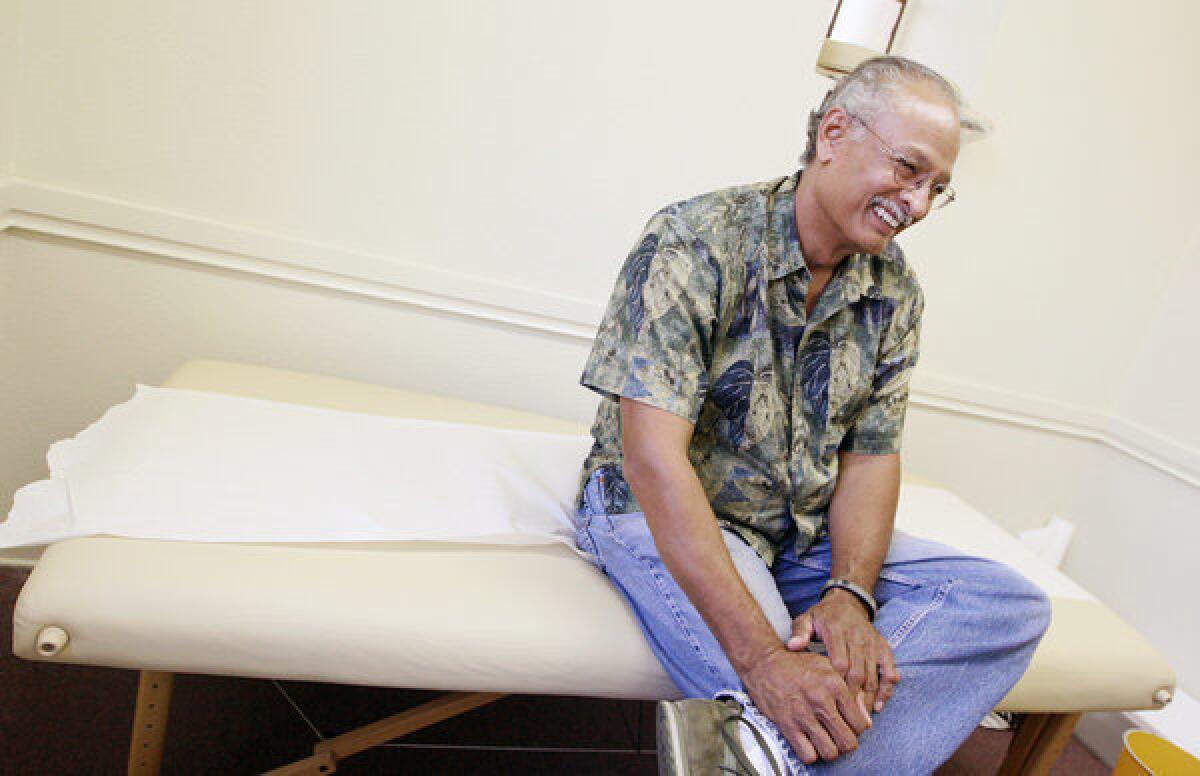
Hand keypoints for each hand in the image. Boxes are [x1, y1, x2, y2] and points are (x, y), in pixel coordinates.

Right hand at [739, 645, 871, 763]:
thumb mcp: (827, 667)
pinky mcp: (787, 725)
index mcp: (835, 685)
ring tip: (824, 741)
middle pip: (848, 742)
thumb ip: (849, 690)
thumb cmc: (796, 664)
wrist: (764, 663)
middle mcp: (821, 701)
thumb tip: (865, 719)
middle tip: (838, 736)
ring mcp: (804, 715)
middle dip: (845, 743)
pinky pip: (808, 755)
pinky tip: (808, 743)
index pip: (860, 723)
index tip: (848, 725)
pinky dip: (811, 754)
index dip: (857, 729)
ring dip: (829, 751)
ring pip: (830, 752)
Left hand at [787, 590, 899, 714]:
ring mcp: (872, 643)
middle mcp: (858, 637)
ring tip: (859, 718)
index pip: (840, 662)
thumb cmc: (822, 616)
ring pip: (873, 675)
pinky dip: (886, 689)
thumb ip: (799, 632)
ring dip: (868, 698)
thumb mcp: (806, 619)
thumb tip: (793, 646)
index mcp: (837, 631)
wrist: (846, 603)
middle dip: (852, 697)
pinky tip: (877, 706)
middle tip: (845, 717)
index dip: (837, 683)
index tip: (831, 702)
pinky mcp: (883, 647)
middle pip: (858, 672)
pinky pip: (888, 670)